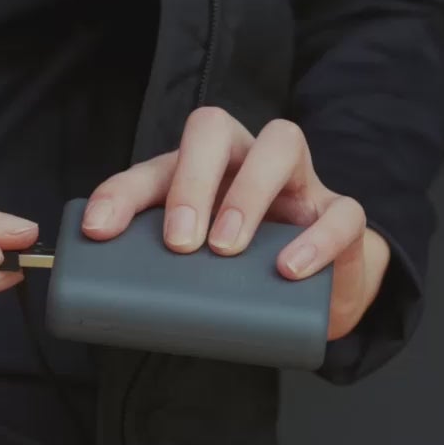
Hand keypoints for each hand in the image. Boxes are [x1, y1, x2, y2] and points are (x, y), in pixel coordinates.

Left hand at [81, 107, 391, 341]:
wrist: (311, 299)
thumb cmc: (241, 275)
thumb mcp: (196, 272)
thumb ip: (161, 275)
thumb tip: (107, 315)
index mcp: (199, 170)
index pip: (155, 164)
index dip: (123, 192)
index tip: (100, 230)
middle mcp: (245, 158)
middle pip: (214, 129)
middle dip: (191, 180)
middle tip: (179, 241)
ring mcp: (298, 180)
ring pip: (281, 143)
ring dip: (247, 192)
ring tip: (225, 249)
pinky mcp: (341, 214)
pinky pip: (343, 211)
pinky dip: (316, 238)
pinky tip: (289, 269)